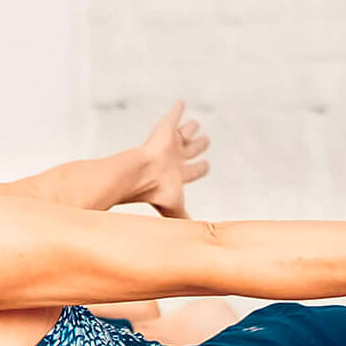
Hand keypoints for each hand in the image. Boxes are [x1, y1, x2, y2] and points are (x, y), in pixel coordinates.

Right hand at [134, 100, 210, 218]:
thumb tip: (201, 242)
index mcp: (177, 175)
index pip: (192, 171)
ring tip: (196, 125)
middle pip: (190, 151)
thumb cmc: (155, 192)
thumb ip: (184, 221)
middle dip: (198, 147)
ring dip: (191, 129)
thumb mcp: (175, 208)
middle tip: (206, 141)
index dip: (199, 168)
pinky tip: (182, 103)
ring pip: (184, 134)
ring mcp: (169, 145)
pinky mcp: (164, 130)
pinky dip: (177, 110)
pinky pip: (172, 116)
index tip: (205, 166)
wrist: (140, 174)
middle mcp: (173, 159)